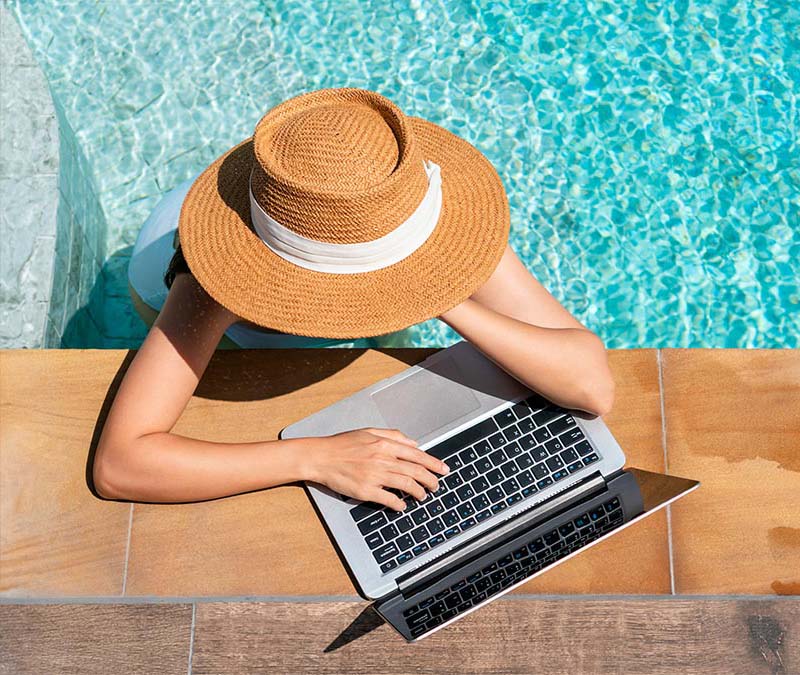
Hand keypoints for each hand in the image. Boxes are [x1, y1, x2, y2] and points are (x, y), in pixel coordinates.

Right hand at [300, 428, 449, 510]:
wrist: (320, 457)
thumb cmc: (342, 444)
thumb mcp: (368, 432)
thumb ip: (393, 435)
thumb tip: (413, 442)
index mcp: (384, 443)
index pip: (417, 454)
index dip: (434, 463)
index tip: (444, 469)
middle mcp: (382, 458)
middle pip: (416, 471)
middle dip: (431, 480)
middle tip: (437, 486)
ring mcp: (375, 475)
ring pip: (406, 484)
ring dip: (419, 492)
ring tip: (423, 496)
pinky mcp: (366, 490)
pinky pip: (389, 499)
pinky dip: (399, 503)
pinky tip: (403, 505)